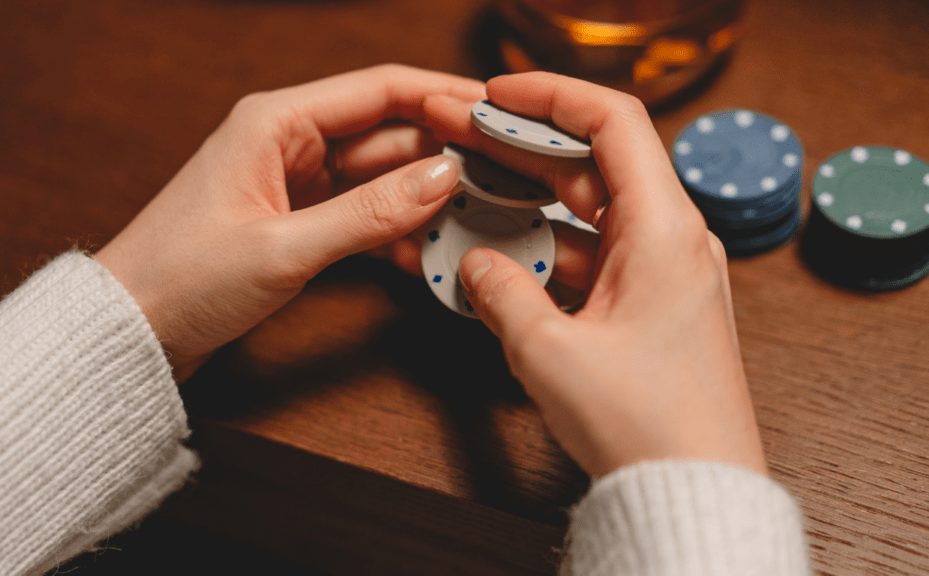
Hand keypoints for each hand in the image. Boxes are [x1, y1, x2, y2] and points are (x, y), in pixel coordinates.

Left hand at [96, 65, 485, 381]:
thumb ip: (367, 214)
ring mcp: (294, 182)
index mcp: (275, 121)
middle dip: (444, 153)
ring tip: (477, 217)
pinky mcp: (296, 220)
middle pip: (387, 133)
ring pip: (379, 176)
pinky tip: (428, 251)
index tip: (496, 112)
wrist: (130, 330)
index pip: (379, 89)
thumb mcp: (282, 247)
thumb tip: (443, 178)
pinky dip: (393, 230)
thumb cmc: (180, 278)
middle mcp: (288, 141)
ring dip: (424, 197)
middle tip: (503, 175)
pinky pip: (360, 213)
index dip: (443, 96)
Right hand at [425, 73, 767, 477]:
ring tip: (474, 204)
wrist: (694, 490)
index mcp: (663, 230)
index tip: (498, 93)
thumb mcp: (550, 352)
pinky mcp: (651, 307)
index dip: (551, 96)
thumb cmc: (648, 424)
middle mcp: (672, 241)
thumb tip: (475, 263)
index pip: (612, 122)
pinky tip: (505, 262)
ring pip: (590, 214)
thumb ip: (501, 292)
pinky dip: (550, 253)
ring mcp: (664, 274)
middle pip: (595, 164)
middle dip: (527, 150)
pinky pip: (594, 258)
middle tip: (469, 143)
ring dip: (533, 208)